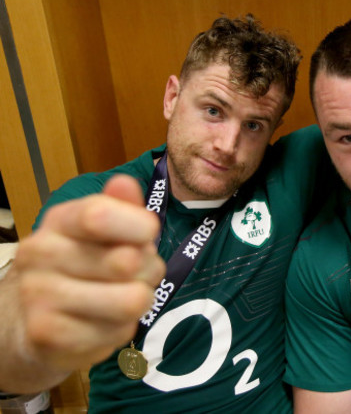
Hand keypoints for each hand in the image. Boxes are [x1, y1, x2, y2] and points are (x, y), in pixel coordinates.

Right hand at [13, 174, 164, 371]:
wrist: (33, 320)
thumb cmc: (82, 266)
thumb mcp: (102, 232)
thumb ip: (120, 207)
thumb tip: (125, 183)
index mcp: (59, 221)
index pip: (99, 215)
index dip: (139, 225)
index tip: (149, 233)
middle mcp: (41, 253)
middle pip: (128, 260)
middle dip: (148, 270)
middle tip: (135, 274)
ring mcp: (39, 296)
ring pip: (131, 300)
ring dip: (139, 301)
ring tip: (122, 298)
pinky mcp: (48, 336)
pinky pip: (118, 332)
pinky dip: (121, 330)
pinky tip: (103, 323)